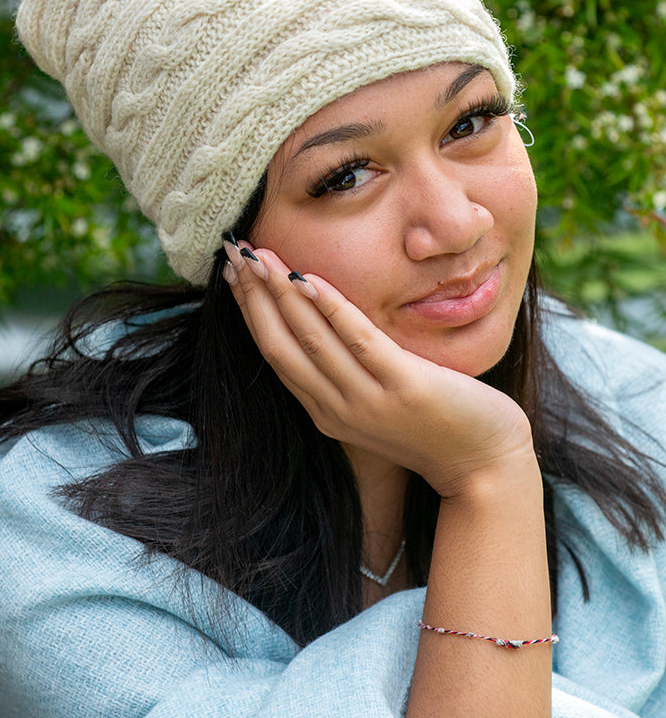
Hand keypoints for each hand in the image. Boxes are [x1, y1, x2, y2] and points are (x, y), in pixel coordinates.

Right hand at [225, 243, 535, 498]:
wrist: (484, 465)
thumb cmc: (435, 426)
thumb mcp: (377, 399)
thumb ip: (349, 370)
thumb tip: (326, 319)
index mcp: (326, 411)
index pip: (274, 353)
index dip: (250, 311)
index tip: (234, 272)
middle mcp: (337, 409)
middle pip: (279, 345)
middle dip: (253, 295)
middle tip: (233, 252)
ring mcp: (369, 401)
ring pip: (310, 340)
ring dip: (280, 293)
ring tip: (259, 255)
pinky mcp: (405, 388)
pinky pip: (359, 342)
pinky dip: (330, 310)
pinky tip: (307, 279)